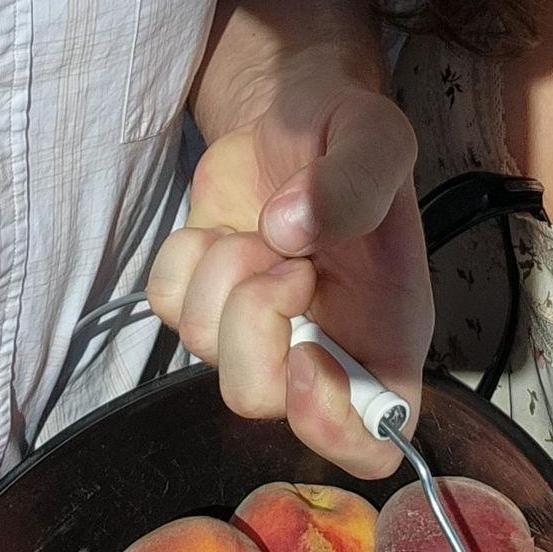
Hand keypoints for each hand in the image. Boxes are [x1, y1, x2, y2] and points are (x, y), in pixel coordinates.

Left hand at [147, 61, 429, 476]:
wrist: (294, 109)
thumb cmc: (349, 132)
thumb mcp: (375, 136)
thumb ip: (354, 182)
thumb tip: (292, 231)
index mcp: (385, 330)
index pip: (375, 442)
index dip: (333, 426)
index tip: (307, 352)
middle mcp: (322, 343)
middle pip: (259, 398)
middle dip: (252, 324)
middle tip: (282, 262)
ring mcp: (255, 325)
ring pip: (206, 349)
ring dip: (223, 274)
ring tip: (261, 230)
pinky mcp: (204, 295)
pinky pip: (167, 305)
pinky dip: (184, 258)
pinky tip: (222, 227)